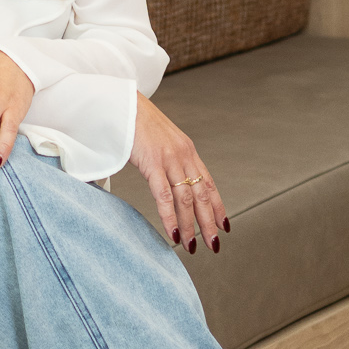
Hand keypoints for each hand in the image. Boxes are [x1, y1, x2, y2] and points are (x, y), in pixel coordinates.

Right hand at [127, 93, 228, 254]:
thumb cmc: (137, 122)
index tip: (224, 225)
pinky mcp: (152, 163)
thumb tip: (166, 179)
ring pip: (186, 199)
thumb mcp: (160, 141)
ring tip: (192, 245)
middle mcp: (184, 156)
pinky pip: (165, 196)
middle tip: (214, 245)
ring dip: (190, 225)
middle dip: (209, 222)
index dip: (218, 206)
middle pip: (202, 195)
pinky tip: (174, 233)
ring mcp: (169, 159)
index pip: (209, 183)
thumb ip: (167, 159)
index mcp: (187, 151)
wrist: (124, 103)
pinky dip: (171, 218)